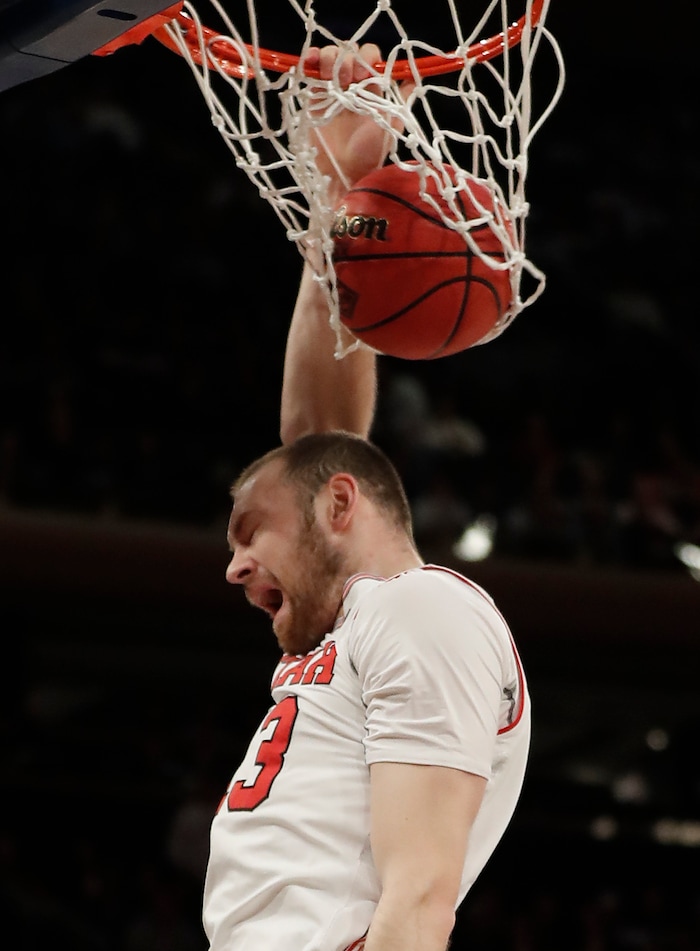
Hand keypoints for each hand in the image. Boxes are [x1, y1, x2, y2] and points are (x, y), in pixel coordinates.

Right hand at [301, 43, 413, 204]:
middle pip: (348, 51)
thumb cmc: (370, 153)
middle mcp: (352, 85)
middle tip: (350, 80)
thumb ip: (402, 102)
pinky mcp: (313, 97)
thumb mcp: (393, 126)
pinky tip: (311, 62)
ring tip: (335, 81)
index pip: (369, 57)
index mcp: (371, 88)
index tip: (365, 76)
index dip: (367, 58)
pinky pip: (309, 69)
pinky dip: (309, 59)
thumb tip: (413, 79)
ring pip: (329, 56)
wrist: (344, 172)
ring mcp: (331, 90)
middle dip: (349, 58)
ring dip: (331, 59)